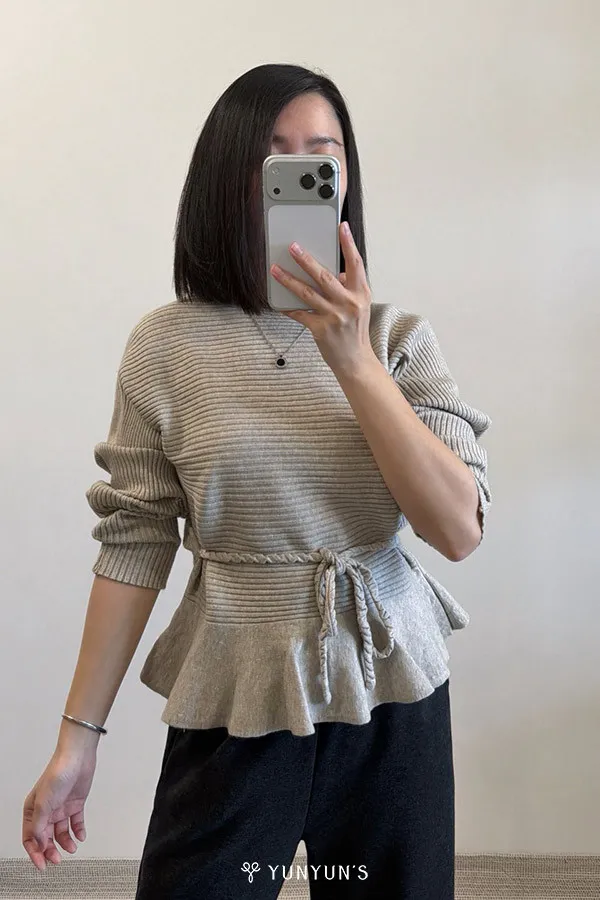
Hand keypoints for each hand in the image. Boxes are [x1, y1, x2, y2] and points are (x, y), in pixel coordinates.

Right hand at [22, 746, 96, 869]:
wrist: (78, 758)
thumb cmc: (57, 773)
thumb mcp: (43, 803)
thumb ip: (39, 826)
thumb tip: (40, 845)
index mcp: (33, 810)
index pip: (30, 837)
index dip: (35, 852)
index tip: (42, 865)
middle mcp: (46, 810)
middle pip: (46, 838)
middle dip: (50, 850)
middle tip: (57, 860)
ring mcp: (61, 807)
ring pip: (61, 832)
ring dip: (65, 842)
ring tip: (72, 848)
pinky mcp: (76, 804)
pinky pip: (76, 822)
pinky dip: (78, 831)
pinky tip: (80, 836)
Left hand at [270, 221, 377, 377]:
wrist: (355, 360)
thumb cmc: (355, 331)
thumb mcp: (359, 305)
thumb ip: (349, 287)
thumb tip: (334, 271)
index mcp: (360, 293)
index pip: (355, 263)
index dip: (348, 244)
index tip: (342, 226)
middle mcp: (349, 303)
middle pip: (324, 276)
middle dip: (306, 260)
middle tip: (292, 247)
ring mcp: (334, 316)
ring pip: (307, 293)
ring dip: (289, 280)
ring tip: (275, 269)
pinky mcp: (321, 329)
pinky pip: (300, 313)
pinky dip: (288, 307)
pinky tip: (276, 300)